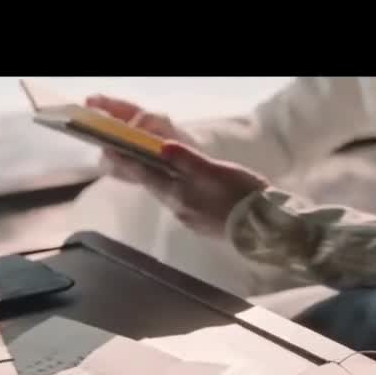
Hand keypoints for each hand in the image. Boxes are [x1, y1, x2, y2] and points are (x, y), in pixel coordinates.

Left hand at [86, 95, 268, 237]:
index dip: (128, 161)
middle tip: (122, 156)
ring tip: (147, 168)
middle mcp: (180, 209)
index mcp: (181, 195)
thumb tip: (161, 147)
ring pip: (168, 195)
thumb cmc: (243, 196)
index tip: (109, 150)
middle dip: (138, 171)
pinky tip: (179, 188)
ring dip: (156, 181)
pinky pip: (182, 204)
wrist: (266, 227)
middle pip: (154, 186)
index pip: (147, 175)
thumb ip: (188, 160)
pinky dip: (175, 192)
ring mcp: (191, 219)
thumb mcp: (216, 172)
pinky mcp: (204, 224)